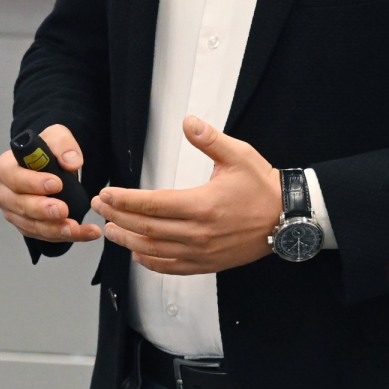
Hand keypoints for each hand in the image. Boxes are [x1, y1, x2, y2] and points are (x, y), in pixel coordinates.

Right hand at [0, 124, 99, 244]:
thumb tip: (72, 162)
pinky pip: (43, 236)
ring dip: (54, 229)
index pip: (13, 177)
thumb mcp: (56, 137)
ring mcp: (13, 213)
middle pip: (18, 205)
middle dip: (42, 210)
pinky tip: (86, 233)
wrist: (50, 168)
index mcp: (4, 168)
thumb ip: (63, 145)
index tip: (56, 184)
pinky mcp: (26, 227)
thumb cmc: (47, 151)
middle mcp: (3, 193)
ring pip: (30, 226)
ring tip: (77, 227)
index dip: (32, 182)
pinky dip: (65, 236)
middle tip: (63, 210)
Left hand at [87, 116, 279, 275]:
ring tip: (110, 230)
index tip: (106, 194)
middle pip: (147, 227)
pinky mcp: (208, 264)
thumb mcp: (239, 156)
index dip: (124, 200)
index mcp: (202, 205)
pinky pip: (173, 267)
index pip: (152, 203)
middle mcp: (199, 232)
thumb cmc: (262, 187)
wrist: (288, 219)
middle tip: (99, 207)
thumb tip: (189, 122)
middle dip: (118, 217)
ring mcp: (203, 252)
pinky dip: (150, 263)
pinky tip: (138, 253)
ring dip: (128, 241)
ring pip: (155, 250)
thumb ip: (210, 140)